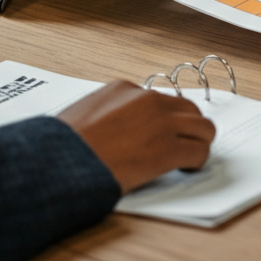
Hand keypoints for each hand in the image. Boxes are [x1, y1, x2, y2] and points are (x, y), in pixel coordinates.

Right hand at [58, 80, 215, 192]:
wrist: (57, 163)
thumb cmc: (60, 146)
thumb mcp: (81, 115)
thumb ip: (104, 114)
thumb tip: (112, 129)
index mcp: (124, 89)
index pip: (161, 99)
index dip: (164, 120)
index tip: (161, 133)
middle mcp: (147, 100)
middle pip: (189, 110)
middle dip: (188, 128)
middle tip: (181, 146)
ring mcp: (161, 123)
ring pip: (203, 128)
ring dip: (198, 143)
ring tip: (186, 160)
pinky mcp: (168, 150)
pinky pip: (199, 152)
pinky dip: (197, 162)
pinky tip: (184, 170)